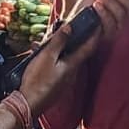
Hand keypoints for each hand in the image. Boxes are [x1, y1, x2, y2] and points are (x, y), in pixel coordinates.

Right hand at [19, 0, 128, 114]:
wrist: (28, 104)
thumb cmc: (38, 80)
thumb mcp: (47, 56)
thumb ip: (59, 41)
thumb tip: (69, 27)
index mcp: (73, 65)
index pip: (89, 47)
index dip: (95, 35)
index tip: (99, 24)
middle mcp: (72, 73)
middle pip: (76, 52)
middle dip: (71, 39)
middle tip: (66, 29)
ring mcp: (64, 80)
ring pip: (64, 59)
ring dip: (57, 49)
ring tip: (44, 42)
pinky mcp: (55, 85)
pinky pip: (56, 67)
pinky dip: (50, 58)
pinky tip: (38, 56)